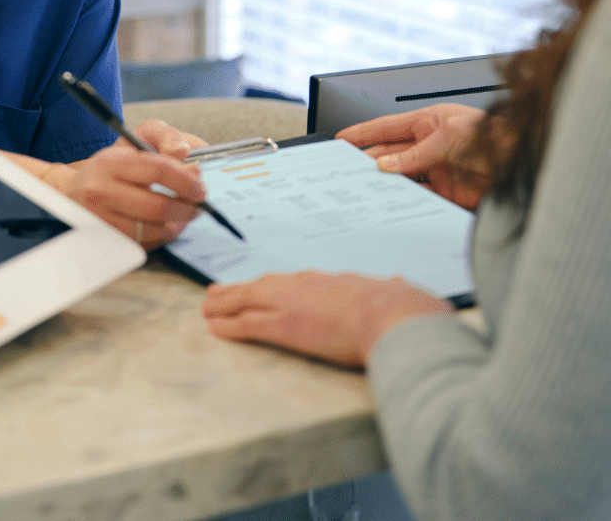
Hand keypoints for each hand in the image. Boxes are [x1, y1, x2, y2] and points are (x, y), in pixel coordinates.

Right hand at [62, 119, 207, 247]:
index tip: (200, 188)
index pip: (157, 170)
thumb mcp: (132, 142)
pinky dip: (160, 238)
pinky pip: (142, 245)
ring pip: (152, 230)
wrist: (71, 192)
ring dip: (176, 226)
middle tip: (198, 206)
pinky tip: (165, 227)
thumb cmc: (110, 167)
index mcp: (110, 163)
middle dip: (186, 209)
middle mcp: (100, 192)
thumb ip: (165, 140)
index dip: (185, 181)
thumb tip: (190, 163)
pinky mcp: (103, 240)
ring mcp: (100, 220)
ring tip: (184, 217)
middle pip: (157, 206)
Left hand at [203, 271, 452, 365]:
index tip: (268, 286)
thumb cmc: (402, 309)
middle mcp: (307, 287)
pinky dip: (228, 325)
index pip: (299, 283)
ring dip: (226, 304)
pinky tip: (215, 327)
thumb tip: (400, 287)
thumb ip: (393, 290)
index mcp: (334, 282)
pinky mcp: (283, 327)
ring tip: (208, 306)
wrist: (392, 318)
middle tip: (219, 291)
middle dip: (240, 289)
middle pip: (265, 285)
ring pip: (248, 301)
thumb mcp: (399, 293)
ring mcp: (292, 305)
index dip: (279, 286)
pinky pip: (247, 325)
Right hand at [337, 103, 491, 210]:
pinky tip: (392, 202)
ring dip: (384, 183)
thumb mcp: (449, 138)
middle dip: (368, 161)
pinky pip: (417, 197)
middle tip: (347, 171)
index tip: (342, 138)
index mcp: (429, 122)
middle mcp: (430, 145)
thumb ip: (415, 154)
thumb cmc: (496, 138)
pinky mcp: (445, 193)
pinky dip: (403, 200)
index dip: (363, 133)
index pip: (388, 127)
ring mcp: (436, 170)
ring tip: (365, 189)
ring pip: (401, 177)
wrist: (524, 166)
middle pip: (390, 155)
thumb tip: (386, 164)